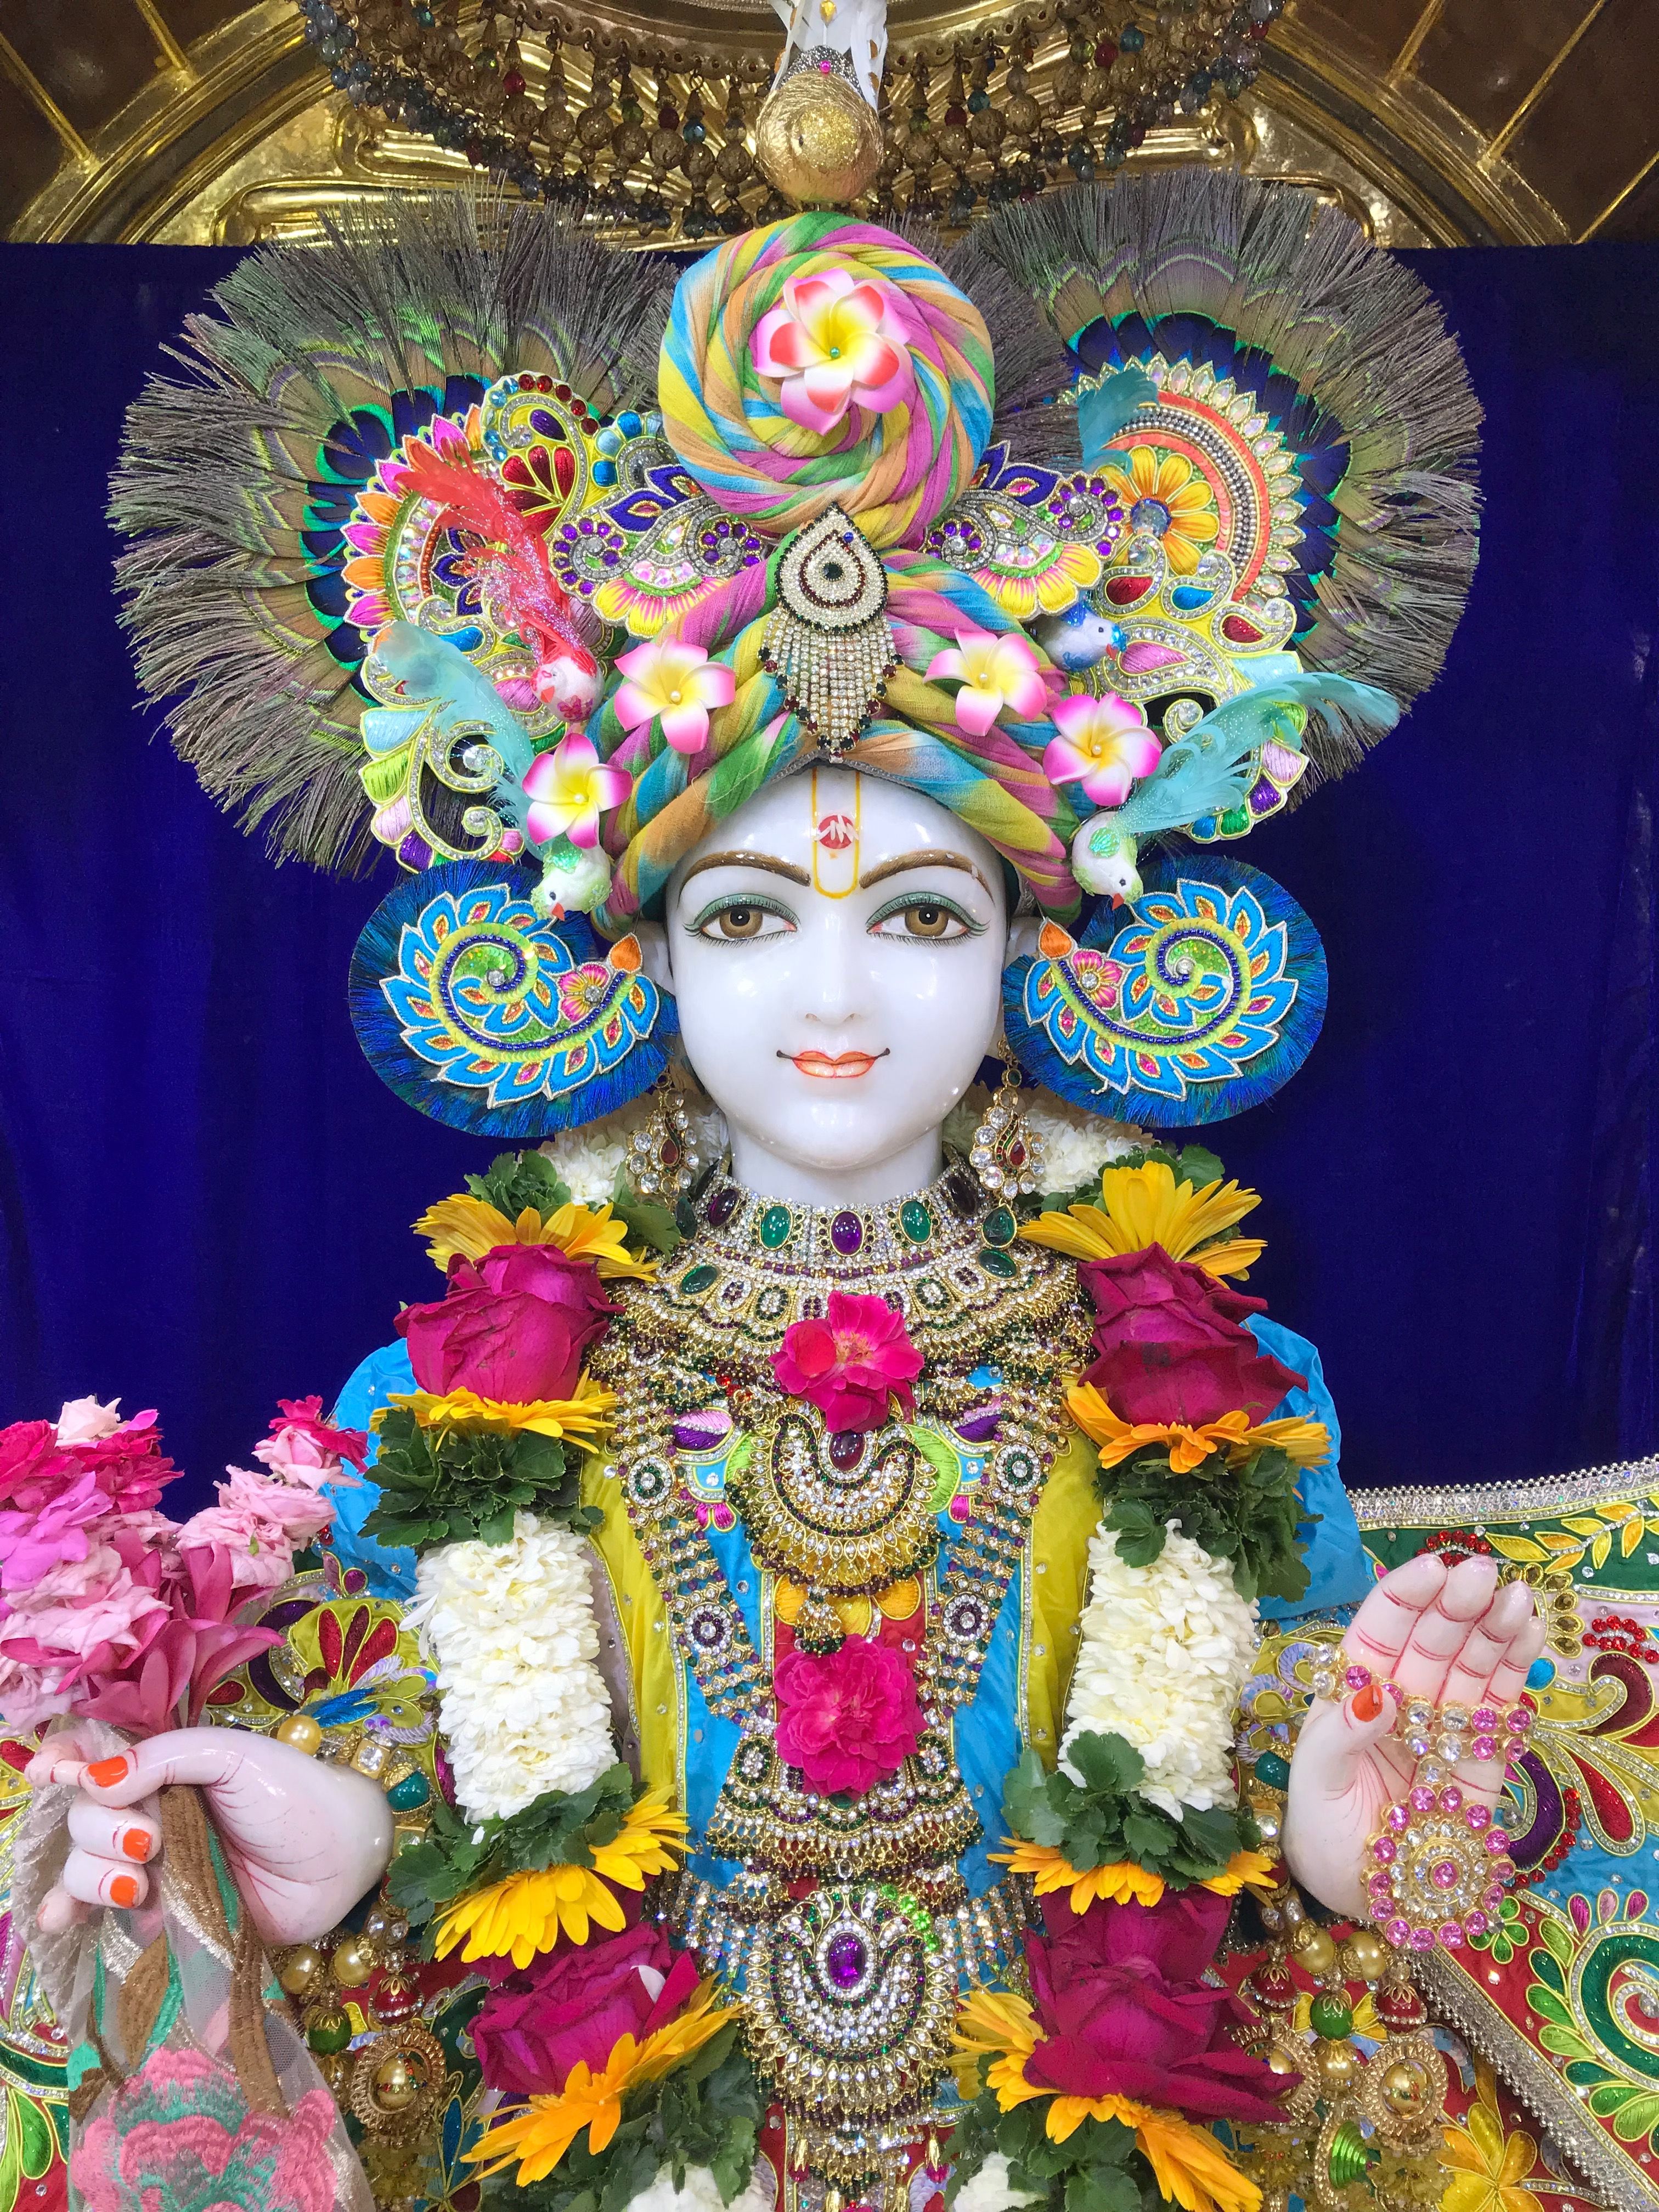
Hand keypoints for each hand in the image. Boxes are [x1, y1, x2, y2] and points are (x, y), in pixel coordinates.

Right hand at [27, 1728, 394, 1947]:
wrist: (339, 1860)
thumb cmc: (294, 1794)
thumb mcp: (231, 1756)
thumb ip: (162, 1758)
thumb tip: (92, 1778)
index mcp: (165, 1764)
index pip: (93, 1755)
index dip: (63, 1760)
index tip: (54, 1770)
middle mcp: (149, 1810)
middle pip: (83, 1816)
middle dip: (100, 1827)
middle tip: (149, 1838)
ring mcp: (151, 1863)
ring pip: (83, 1864)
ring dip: (94, 1873)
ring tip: (141, 1881)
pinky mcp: (160, 1910)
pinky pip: (100, 1911)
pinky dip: (71, 1911)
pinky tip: (61, 1918)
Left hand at [1282, 1553, 1545, 1918]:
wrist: (1364, 1897)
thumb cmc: (1322, 1833)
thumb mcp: (1314, 1782)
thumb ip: (1341, 1736)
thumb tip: (1376, 1696)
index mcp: (1353, 1692)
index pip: (1379, 1631)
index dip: (1405, 1598)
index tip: (1431, 1567)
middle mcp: (1402, 1700)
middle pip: (1431, 1640)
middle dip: (1455, 1605)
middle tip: (1482, 1574)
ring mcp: (1443, 1726)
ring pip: (1470, 1664)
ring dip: (1493, 1627)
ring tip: (1517, 1595)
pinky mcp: (1482, 1760)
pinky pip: (1499, 1707)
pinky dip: (1516, 1669)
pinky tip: (1528, 1632)